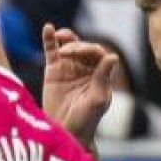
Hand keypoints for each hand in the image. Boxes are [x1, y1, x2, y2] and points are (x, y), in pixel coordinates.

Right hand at [42, 24, 118, 147]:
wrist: (64, 131)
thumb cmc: (85, 120)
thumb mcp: (96, 100)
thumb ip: (103, 78)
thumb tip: (112, 56)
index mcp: (101, 73)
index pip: (99, 53)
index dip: (91, 49)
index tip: (81, 52)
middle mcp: (86, 67)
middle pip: (84, 46)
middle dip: (77, 46)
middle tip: (67, 54)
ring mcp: (69, 66)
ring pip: (70, 43)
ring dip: (67, 37)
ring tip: (60, 36)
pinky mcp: (53, 69)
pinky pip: (52, 49)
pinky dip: (49, 38)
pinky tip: (48, 28)